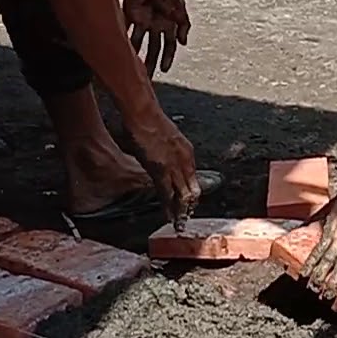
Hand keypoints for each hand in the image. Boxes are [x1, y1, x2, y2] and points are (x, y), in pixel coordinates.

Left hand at [122, 0, 189, 76]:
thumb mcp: (179, 5)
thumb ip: (183, 24)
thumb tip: (184, 43)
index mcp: (169, 23)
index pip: (169, 46)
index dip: (167, 58)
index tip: (164, 70)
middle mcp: (156, 25)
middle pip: (153, 49)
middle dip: (151, 63)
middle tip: (146, 78)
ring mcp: (142, 20)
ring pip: (138, 43)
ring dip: (135, 55)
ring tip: (131, 69)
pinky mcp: (129, 13)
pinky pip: (125, 30)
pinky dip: (121, 40)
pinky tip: (117, 52)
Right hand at [124, 106, 199, 230]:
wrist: (144, 114)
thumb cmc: (150, 122)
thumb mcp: (166, 138)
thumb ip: (167, 150)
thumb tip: (161, 157)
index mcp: (187, 151)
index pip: (192, 177)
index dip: (191, 191)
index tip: (189, 202)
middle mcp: (186, 160)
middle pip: (192, 188)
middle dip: (190, 205)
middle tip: (186, 218)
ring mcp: (175, 165)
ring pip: (183, 194)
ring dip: (181, 210)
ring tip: (179, 223)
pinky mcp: (161, 170)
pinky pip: (168, 193)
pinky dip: (169, 207)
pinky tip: (170, 217)